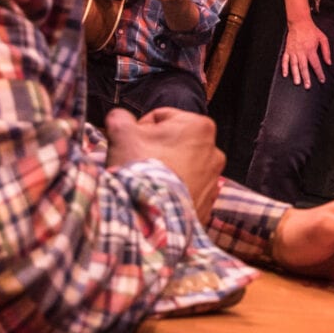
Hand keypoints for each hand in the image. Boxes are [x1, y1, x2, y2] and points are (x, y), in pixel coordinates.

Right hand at [105, 106, 222, 223]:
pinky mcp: (209, 201)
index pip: (161, 117)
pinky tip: (158, 195)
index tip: (130, 143)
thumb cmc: (141, 169)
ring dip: (165, 168)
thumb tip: (119, 117)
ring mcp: (214, 178)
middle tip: (137, 162)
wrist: (152, 216)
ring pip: (181, 164)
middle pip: (173, 142)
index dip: (140, 129)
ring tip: (147, 180)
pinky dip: (173, 188)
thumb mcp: (122, 134)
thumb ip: (121, 117)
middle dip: (154, 149)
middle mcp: (214, 150)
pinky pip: (187, 187)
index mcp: (199, 126)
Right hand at [280, 19, 332, 86]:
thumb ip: (326, 51)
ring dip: (295, 75)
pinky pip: (285, 60)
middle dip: (306, 78)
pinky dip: (284, 67)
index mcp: (310, 49)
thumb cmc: (312, 31)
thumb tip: (329, 63)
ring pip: (294, 65)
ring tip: (297, 83)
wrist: (299, 23)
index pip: (316, 64)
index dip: (319, 73)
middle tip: (307, 86)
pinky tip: (285, 75)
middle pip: (304, 67)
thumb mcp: (323, 38)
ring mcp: (293, 51)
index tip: (322, 80)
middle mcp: (301, 51)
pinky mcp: (287, 49)